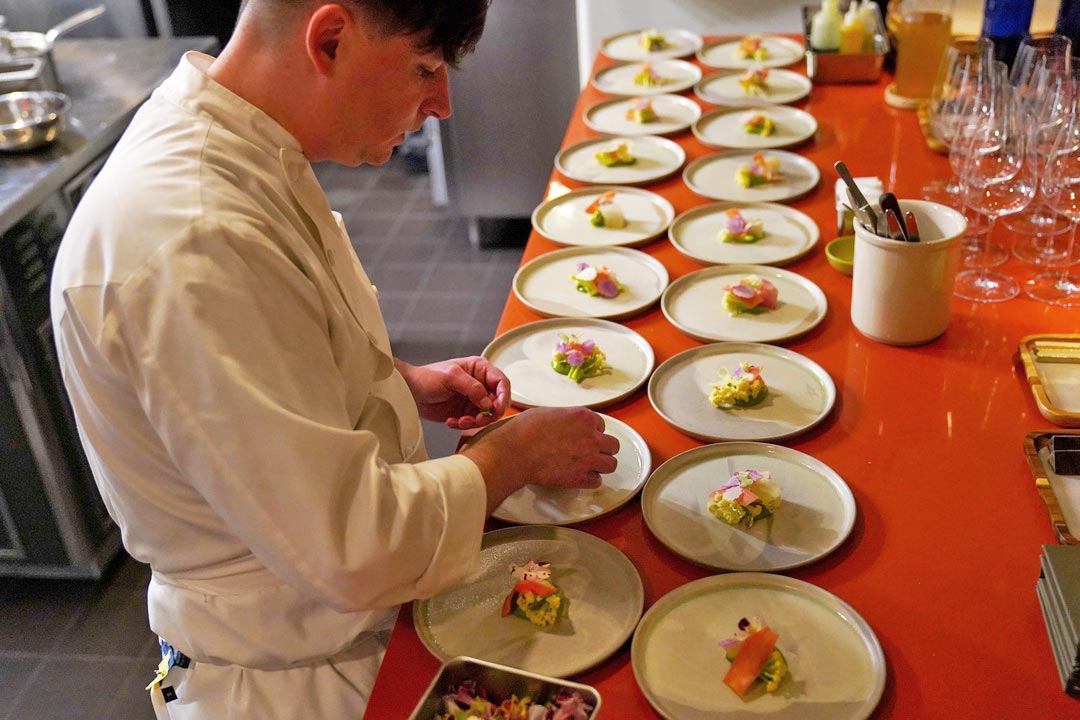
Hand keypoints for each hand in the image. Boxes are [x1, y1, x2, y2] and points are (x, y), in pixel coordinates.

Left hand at [395, 357, 509, 429]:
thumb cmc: (427, 377)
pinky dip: (464, 425)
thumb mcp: (451, 377)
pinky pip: (473, 422)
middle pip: (497, 402)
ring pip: (486, 415)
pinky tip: (451, 421)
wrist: (410, 392)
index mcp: (479, 369)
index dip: (504, 396)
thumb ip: (472, 387)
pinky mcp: (465, 412)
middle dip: (488, 414)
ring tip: (460, 421)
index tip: (497, 408)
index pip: (501, 382)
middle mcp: (480, 384)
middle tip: (477, 419)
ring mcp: (473, 399)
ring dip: (475, 422)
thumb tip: (488, 402)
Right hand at [459, 406, 619, 513]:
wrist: (517, 452)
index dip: (592, 432)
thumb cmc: (526, 429)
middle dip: (603, 449)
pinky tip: (578, 477)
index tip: (582, 437)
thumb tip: (566, 424)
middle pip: (613, 445)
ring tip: (588, 467)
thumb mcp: (548, 413)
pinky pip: (597, 481)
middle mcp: (592, 437)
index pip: (601, 426)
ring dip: (601, 465)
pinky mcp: (582, 477)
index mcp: (584, 417)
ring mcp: (589, 458)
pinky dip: (589, 480)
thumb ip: (565, 418)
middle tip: (590, 453)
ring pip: (611, 464)